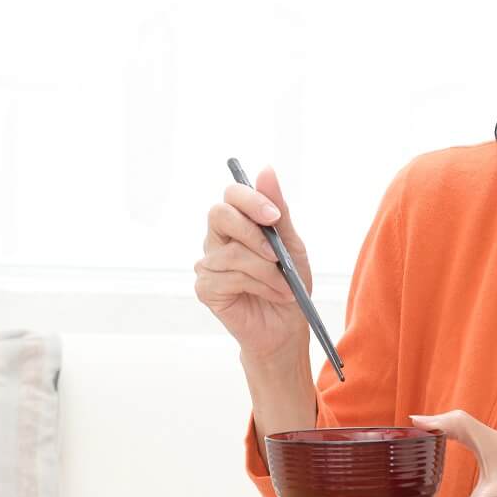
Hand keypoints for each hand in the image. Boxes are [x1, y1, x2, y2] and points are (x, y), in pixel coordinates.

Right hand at [194, 167, 312, 360]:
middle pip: (219, 215)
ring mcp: (207, 263)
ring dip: (267, 272)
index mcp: (238, 222)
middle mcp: (217, 239)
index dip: (251, 200)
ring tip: (284, 287)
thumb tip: (266, 170)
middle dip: (252, 233)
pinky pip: (229, 278)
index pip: (232, 194)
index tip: (275, 216)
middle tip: (278, 254)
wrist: (286, 326)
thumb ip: (278, 210)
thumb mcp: (291, 245)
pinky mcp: (205, 288)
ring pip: (233, 254)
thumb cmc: (289, 283)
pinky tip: (269, 295)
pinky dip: (258, 286)